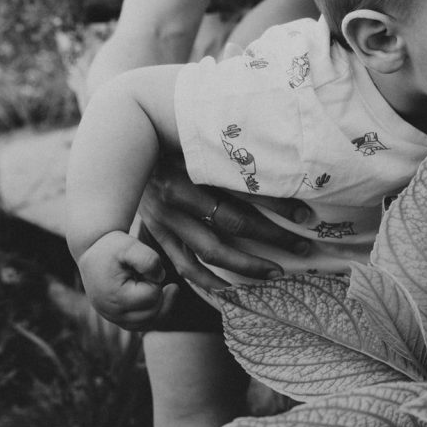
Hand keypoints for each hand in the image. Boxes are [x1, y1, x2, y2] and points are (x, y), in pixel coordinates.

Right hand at [78, 231, 177, 329]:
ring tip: (163, 286)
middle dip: (160, 294)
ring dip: (161, 306)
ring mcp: (114, 318)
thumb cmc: (112, 247)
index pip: (152, 297)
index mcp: (116, 297)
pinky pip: (142, 325)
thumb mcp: (130, 245)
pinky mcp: (117, 318)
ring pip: (150, 323)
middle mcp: (112, 313)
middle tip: (153, 276)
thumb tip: (160, 278)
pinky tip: (157, 296)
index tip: (146, 269)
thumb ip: (148, 259)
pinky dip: (154, 314)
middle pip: (154, 314)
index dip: (157, 282)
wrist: (92, 251)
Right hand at [139, 154, 312, 289]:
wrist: (120, 144)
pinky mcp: (156, 234)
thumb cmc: (172, 138)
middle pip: (234, 222)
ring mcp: (165, 218)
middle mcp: (178, 194)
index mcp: (194, 166)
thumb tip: (284, 161)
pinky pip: (184, 265)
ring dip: (247, 265)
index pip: (246, 191)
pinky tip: (232, 288)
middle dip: (273, 237)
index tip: (306, 216)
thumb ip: (233, 152)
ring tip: (276, 272)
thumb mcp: (200, 137)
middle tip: (302, 247)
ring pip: (212, 250)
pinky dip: (208, 281)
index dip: (279, 206)